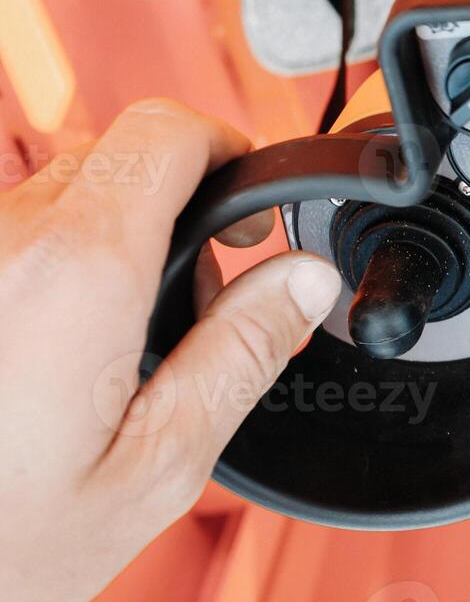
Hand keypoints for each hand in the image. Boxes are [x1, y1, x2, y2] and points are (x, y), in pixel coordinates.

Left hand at [0, 100, 340, 601]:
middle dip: (173, 212)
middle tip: (194, 306)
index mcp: (77, 272)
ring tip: (114, 346)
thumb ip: (242, 354)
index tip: (249, 213)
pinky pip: (8, 242)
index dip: (226, 153)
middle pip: (114, 158)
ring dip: (104, 244)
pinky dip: (47, 273)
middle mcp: (2, 242)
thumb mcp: (156, 468)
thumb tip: (306, 280)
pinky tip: (51, 358)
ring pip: (55, 198)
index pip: (165, 132)